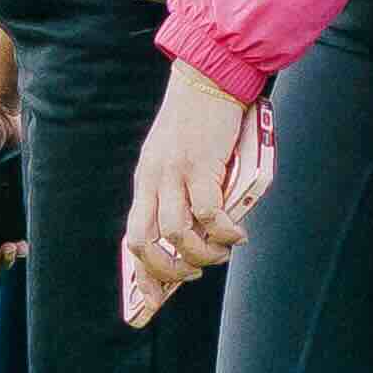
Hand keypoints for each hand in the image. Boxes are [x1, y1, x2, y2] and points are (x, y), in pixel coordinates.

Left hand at [117, 65, 272, 325]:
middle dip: (170, 271)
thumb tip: (201, 229)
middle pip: (146, 243)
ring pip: (177, 235)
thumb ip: (183, 188)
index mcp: (146, 180)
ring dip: (202, 254)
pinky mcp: (200, 165)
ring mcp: (175, 174)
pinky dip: (225, 232)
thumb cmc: (200, 118)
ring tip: (222, 252)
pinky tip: (238, 233)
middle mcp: (154, 180)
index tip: (155, 298)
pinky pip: (210, 213)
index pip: (134, 236)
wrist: (209, 75)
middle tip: (196, 273)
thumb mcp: (178, 156)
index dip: (143, 273)